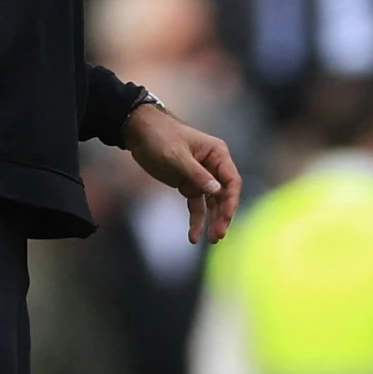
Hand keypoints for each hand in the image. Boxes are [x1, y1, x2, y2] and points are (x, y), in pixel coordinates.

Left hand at [122, 104, 240, 243]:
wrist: (140, 133)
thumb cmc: (161, 137)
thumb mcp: (177, 156)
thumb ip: (197, 174)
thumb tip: (217, 191)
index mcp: (217, 154)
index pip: (231, 180)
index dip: (231, 200)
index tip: (226, 217)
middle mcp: (213, 166)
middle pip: (224, 195)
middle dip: (223, 215)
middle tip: (218, 235)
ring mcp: (201, 177)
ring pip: (213, 203)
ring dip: (213, 220)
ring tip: (212, 240)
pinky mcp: (188, 185)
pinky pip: (196, 206)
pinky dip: (196, 220)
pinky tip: (193, 236)